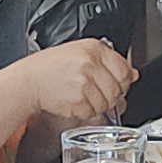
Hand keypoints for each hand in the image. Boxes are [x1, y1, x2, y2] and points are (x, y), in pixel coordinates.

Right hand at [12, 39, 136, 128]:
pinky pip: (92, 113)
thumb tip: (133, 74)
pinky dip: (84, 113)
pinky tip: (73, 102)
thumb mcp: (81, 54)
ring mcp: (84, 82)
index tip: (116, 86)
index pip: (124, 70)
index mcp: (94, 49)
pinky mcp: (77, 100)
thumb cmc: (51, 68)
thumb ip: (108, 63)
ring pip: (106, 104)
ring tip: (81, 97)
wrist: (28, 80)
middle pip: (117, 90)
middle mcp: (90, 63)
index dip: (123, 83)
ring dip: (96, 106)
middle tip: (95, 94)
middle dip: (110, 97)